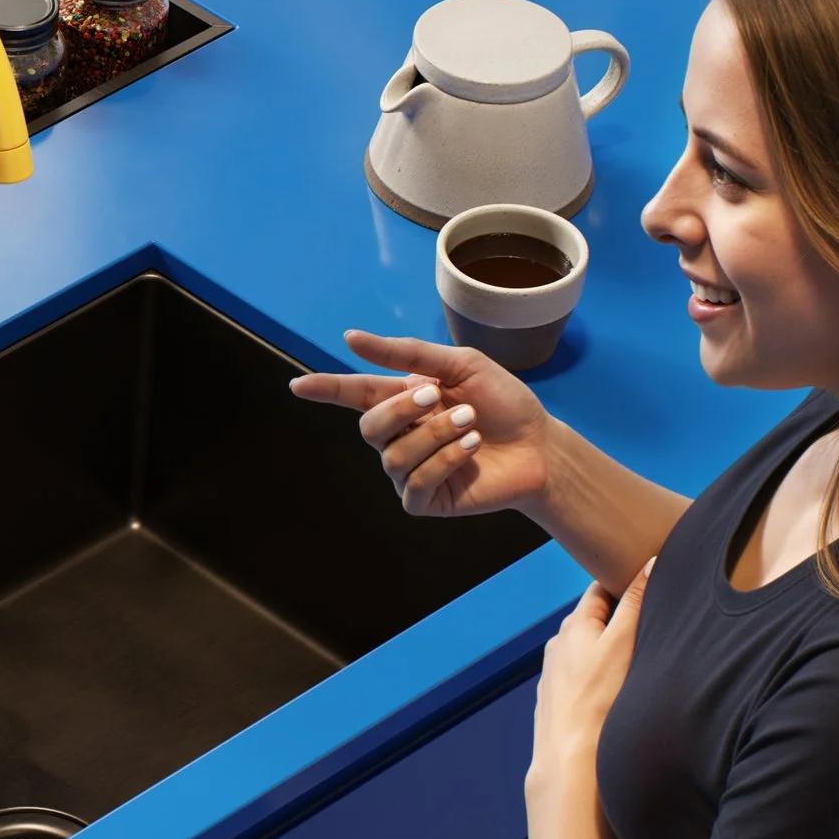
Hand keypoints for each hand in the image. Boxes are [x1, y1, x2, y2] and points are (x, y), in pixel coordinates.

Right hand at [288, 330, 552, 520]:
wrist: (540, 445)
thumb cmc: (503, 403)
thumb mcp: (460, 365)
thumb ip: (406, 354)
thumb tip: (350, 339)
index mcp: (402, 401)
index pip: (353, 395)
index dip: (325, 390)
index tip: (298, 386)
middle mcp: (399, 437)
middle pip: (369, 427)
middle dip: (401, 409)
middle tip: (438, 396)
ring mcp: (410, 471)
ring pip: (394, 455)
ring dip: (436, 434)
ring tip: (471, 424)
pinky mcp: (425, 499)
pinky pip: (416, 482)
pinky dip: (444, 460)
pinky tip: (470, 449)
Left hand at [531, 564, 648, 778]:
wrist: (570, 756)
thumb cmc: (598, 699)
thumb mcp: (622, 643)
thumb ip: (635, 604)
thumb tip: (649, 564)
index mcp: (573, 626)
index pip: (599, 591)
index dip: (622, 583)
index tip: (645, 580)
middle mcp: (559, 645)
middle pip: (593, 619)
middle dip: (618, 615)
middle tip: (650, 615)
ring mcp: (556, 673)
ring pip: (588, 648)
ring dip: (608, 646)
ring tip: (637, 650)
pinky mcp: (560, 698)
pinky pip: (583, 674)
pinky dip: (599, 671)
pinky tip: (615, 683)